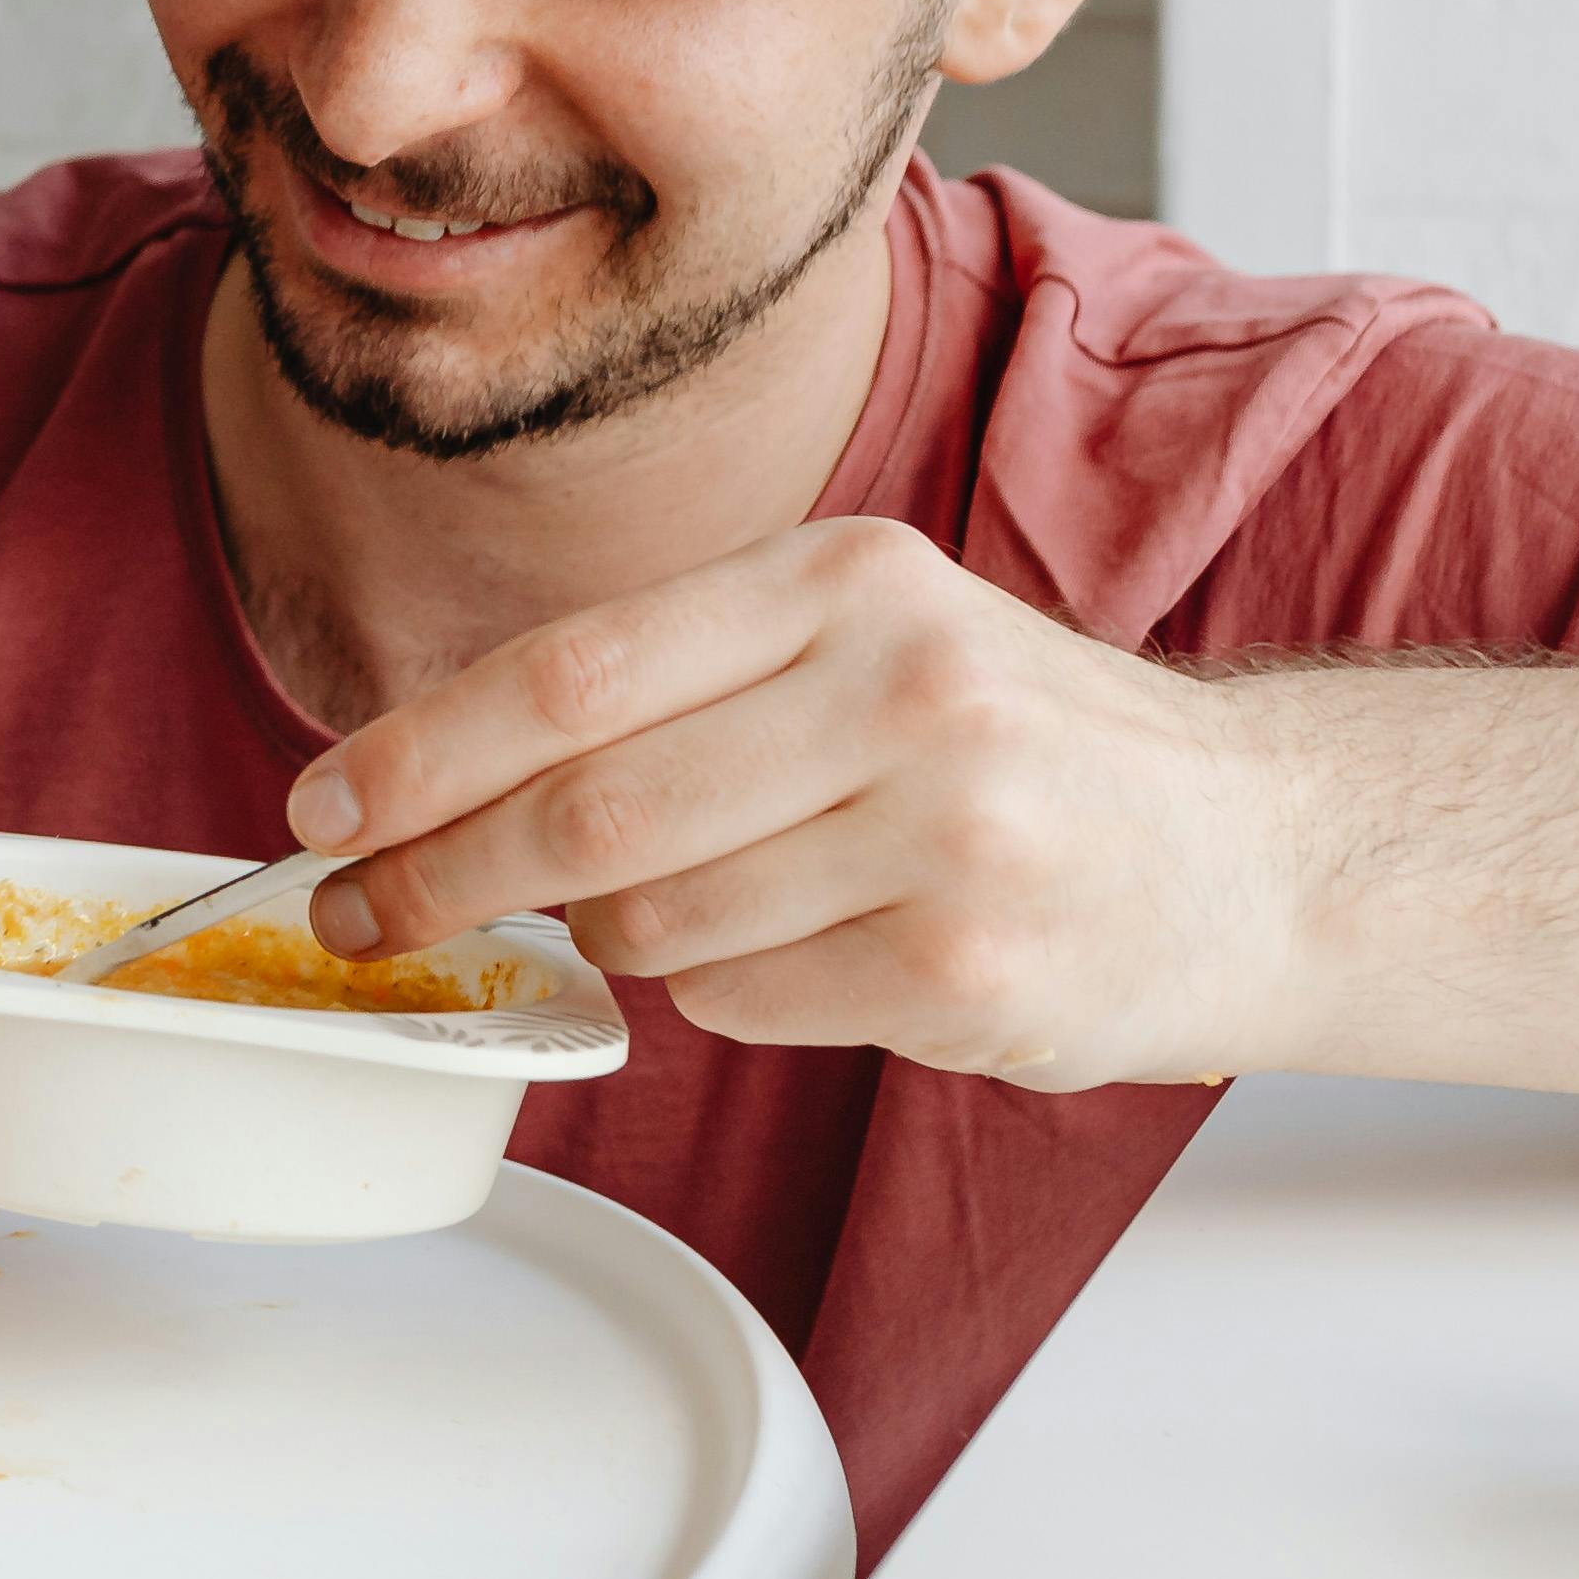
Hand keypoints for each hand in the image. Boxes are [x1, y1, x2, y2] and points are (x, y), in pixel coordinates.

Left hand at [297, 516, 1302, 1089]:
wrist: (1258, 851)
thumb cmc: (1021, 744)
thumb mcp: (865, 639)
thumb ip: (680, 681)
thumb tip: (435, 768)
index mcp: (846, 579)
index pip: (569, 669)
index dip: (418, 749)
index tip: (320, 805)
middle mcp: (900, 689)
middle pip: (587, 808)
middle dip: (436, 874)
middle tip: (354, 916)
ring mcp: (943, 836)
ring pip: (656, 921)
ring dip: (609, 938)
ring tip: (658, 913)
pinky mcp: (971, 969)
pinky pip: (745, 999)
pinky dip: (720, 991)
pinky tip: (793, 954)